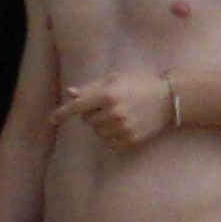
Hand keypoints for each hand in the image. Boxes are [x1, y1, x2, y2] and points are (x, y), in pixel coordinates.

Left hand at [53, 72, 179, 150]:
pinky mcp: (129, 140)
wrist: (169, 99)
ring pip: (97, 132)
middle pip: (87, 121)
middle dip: (93, 114)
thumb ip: (92, 87)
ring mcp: (122, 128)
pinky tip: (124, 125)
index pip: (78, 107)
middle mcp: (114, 112)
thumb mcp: (116, 79)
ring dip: (102, 125)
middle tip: (110, 105)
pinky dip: (111, 135)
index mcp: (108, 94)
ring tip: (120, 114)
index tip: (51, 120)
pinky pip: (108, 142)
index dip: (63, 113)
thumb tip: (70, 94)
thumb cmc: (140, 84)